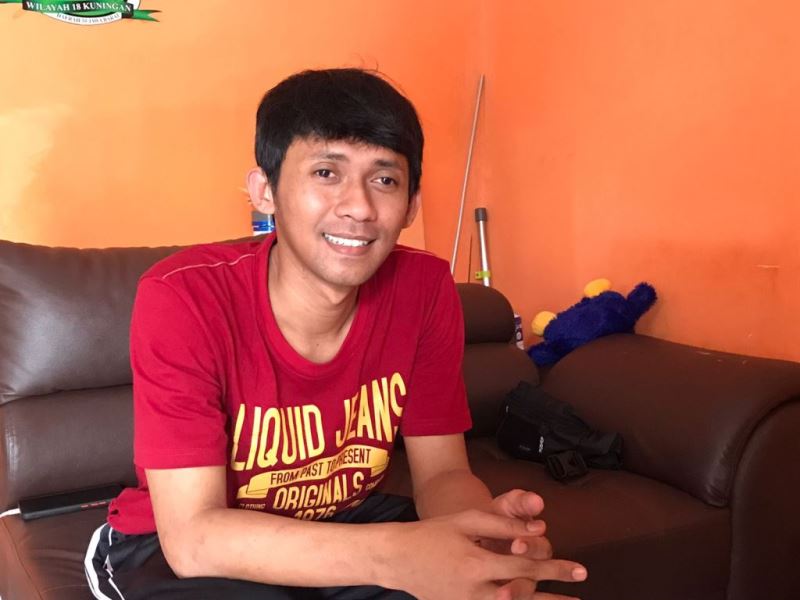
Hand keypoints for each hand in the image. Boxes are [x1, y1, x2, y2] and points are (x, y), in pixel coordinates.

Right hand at [389, 508, 585, 599]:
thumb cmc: (432, 533)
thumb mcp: (466, 521)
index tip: (580, 570)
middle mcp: (475, 590)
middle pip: (524, 595)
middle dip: (556, 596)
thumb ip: (502, 524)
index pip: (525, 567)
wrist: (397, 558)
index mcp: (478, 563)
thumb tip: (537, 527)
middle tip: (580, 592)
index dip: (555, 569)